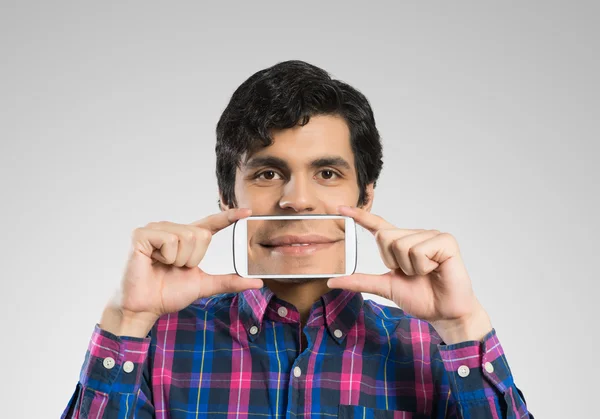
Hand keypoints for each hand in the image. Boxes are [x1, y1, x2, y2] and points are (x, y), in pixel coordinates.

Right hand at [102, 208, 263, 335]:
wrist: (145, 307)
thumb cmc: (168, 294)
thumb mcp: (205, 285)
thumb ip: (229, 281)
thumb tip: (257, 282)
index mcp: (186, 239)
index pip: (211, 224)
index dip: (229, 217)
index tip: (248, 212)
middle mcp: (172, 229)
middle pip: (201, 234)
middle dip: (192, 258)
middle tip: (174, 268)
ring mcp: (156, 229)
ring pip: (187, 236)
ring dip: (179, 259)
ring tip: (163, 266)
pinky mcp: (142, 234)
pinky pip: (170, 240)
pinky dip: (166, 257)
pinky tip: (153, 261)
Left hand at [327, 206, 491, 343]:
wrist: (444, 314)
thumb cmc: (421, 298)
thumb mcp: (385, 287)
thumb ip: (360, 281)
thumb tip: (332, 281)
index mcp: (400, 243)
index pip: (377, 225)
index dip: (360, 216)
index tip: (341, 208)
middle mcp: (415, 234)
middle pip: (385, 237)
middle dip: (394, 262)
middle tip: (412, 274)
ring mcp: (431, 235)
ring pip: (401, 245)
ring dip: (410, 267)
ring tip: (426, 273)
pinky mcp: (445, 241)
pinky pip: (419, 249)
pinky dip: (423, 266)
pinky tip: (436, 269)